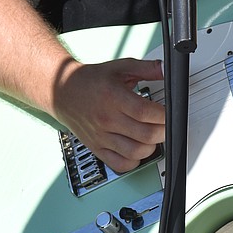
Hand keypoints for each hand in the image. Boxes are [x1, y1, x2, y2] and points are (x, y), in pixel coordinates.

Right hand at [52, 56, 164, 173]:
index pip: (146, 113)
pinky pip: (121, 164)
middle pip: (146, 135)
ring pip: (136, 152)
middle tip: (165, 124)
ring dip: (151, 146)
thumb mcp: (119, 67)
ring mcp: (102, 136)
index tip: (170, 111)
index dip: (164, 115)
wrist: (62, 91)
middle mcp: (107, 119)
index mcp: (114, 97)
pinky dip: (134, 161)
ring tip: (152, 135)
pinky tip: (137, 149)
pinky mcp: (97, 148)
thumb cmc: (90, 80)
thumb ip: (146, 68)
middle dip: (163, 131)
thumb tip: (165, 69)